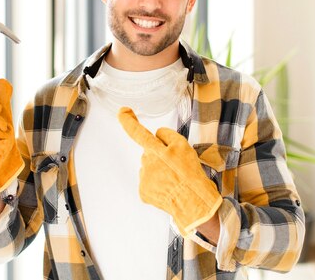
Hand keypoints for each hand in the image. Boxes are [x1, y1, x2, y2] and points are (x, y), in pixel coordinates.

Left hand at [118, 107, 222, 236]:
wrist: (192, 203)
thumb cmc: (190, 175)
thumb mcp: (185, 147)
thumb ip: (168, 136)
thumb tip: (157, 135)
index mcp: (155, 150)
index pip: (138, 132)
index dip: (128, 120)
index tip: (123, 111)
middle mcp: (146, 163)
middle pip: (150, 153)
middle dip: (160, 156)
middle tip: (176, 166)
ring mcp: (143, 178)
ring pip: (149, 168)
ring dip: (160, 171)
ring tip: (175, 179)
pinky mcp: (144, 192)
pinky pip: (149, 182)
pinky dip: (158, 184)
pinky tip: (169, 188)